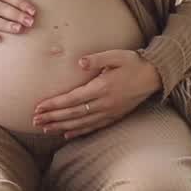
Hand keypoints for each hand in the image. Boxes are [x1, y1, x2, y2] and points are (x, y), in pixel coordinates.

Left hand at [31, 49, 162, 138]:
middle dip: (53, 118)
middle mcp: (104, 103)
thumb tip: (80, 62)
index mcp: (102, 88)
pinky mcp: (114, 116)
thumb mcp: (116, 55)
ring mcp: (110, 112)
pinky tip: (66, 134)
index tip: (39, 108)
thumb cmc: (133, 62)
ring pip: (81, 123)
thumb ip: (97, 59)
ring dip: (61, 126)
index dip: (54, 104)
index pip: (72, 99)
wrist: (155, 76)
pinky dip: (79, 131)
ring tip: (45, 129)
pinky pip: (93, 127)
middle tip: (35, 121)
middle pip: (73, 114)